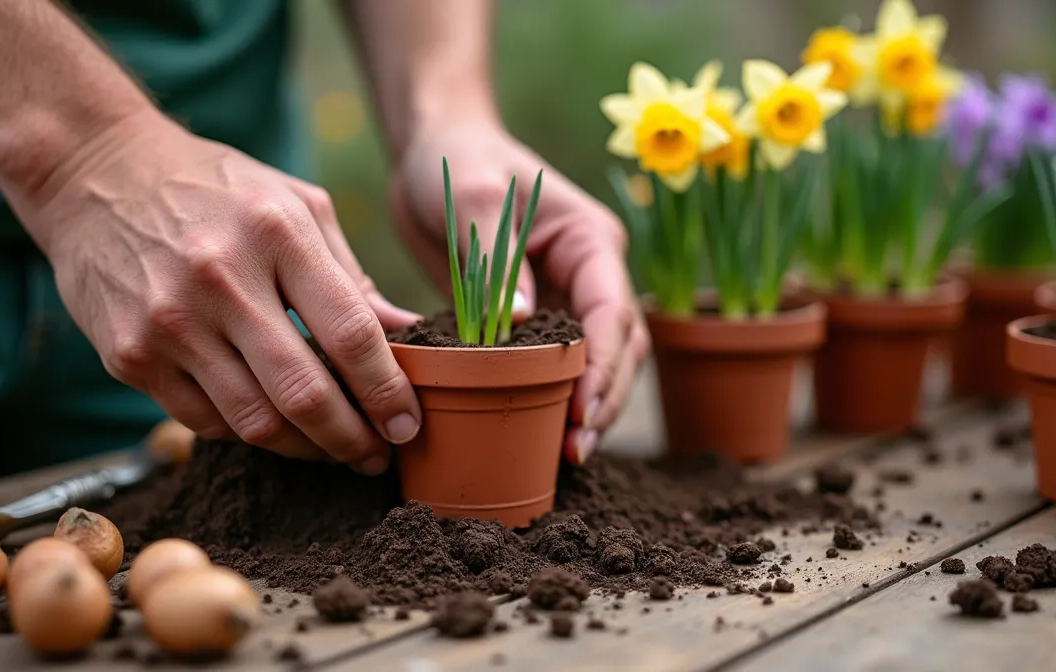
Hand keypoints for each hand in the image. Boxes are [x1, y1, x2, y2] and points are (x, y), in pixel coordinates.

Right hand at [13, 110, 421, 474]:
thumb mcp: (295, 204)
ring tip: (333, 451)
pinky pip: (205, 422)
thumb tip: (407, 334)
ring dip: (305, 450)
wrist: (96, 173)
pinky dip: (248, 434)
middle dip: (352, 439)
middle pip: (304, 393)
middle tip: (377, 456)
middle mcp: (220, 279)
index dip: (388, 391)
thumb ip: (350, 274)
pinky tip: (273, 426)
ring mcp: (169, 322)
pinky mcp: (130, 355)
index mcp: (276, 232)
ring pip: (255, 422)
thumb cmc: (215, 189)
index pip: (350, 333)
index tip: (408, 425)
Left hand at [390, 120, 648, 463]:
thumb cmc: (456, 159)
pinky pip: (554, 363)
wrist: (436, 149)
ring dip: (586, 407)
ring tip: (563, 455)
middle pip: (619, 348)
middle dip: (604, 400)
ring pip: (596, 362)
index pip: (613, 312)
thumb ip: (497, 254)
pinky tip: (538, 433)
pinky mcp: (537, 315)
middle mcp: (590, 273)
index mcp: (590, 240)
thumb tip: (519, 322)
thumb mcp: (472, 196)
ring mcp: (566, 296)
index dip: (603, 366)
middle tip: (575, 450)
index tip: (582, 411)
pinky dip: (553, 397)